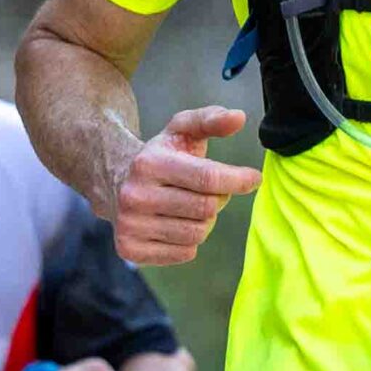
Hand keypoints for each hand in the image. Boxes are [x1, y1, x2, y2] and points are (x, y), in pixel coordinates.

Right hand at [113, 106, 260, 264]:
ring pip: (197, 233)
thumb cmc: (161, 156)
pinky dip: (189, 241)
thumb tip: (239, 117)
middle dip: (217, 199)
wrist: (116, 183)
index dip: (238, 180)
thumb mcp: (181, 130)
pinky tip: (175, 224)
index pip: (207, 178)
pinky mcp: (130, 249)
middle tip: (207, 191)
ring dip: (204, 222)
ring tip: (189, 207)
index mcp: (149, 164)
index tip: (254, 178)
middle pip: (206, 208)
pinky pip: (185, 253)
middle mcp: (135, 196)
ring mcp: (130, 225)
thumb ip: (211, 119)